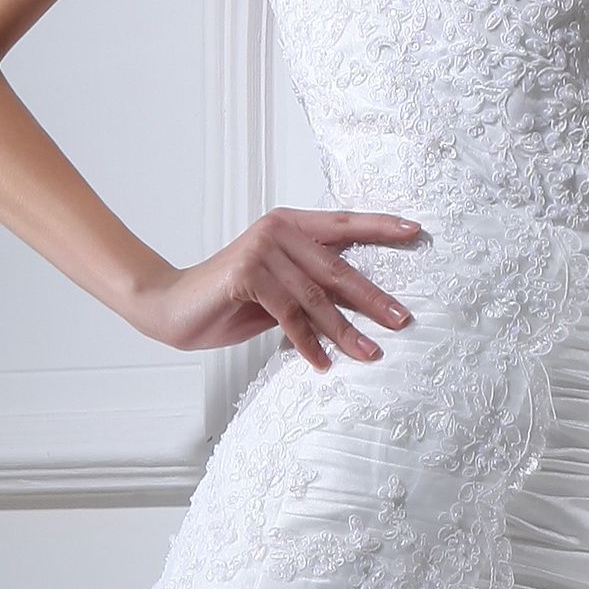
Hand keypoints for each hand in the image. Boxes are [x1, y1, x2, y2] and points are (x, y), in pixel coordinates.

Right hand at [126, 207, 425, 371]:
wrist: (172, 307)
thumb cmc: (229, 299)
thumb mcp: (280, 289)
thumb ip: (313, 286)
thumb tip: (364, 305)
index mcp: (290, 225)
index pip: (344, 224)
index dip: (381, 227)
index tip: (416, 231)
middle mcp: (278, 230)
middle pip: (338, 267)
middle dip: (373, 297)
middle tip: (403, 320)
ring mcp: (262, 250)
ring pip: (316, 296)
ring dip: (345, 330)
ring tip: (370, 354)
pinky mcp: (246, 274)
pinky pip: (289, 314)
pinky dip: (308, 343)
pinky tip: (322, 364)